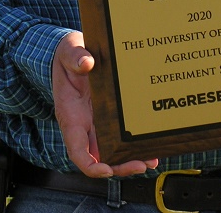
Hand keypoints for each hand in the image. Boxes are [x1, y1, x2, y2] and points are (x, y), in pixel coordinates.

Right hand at [53, 32, 158, 176]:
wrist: (76, 52)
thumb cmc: (70, 55)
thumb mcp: (70, 50)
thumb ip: (75, 56)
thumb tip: (86, 63)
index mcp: (71, 116)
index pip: (77, 150)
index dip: (90, 165)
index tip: (105, 170)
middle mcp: (84, 124)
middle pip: (98, 156)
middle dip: (118, 166)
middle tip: (140, 165)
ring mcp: (97, 122)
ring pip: (111, 149)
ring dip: (129, 158)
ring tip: (150, 160)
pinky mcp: (109, 116)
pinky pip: (120, 135)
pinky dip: (133, 143)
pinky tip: (150, 145)